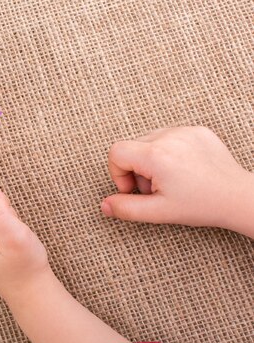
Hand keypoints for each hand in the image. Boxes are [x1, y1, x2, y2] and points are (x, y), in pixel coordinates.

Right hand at [102, 126, 253, 234]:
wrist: (238, 197)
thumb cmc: (202, 205)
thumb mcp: (158, 212)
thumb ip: (126, 208)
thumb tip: (104, 205)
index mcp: (156, 156)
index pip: (116, 152)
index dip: (118, 173)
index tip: (133, 189)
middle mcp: (169, 137)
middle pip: (131, 146)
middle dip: (135, 169)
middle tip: (153, 189)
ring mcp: (184, 131)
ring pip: (148, 140)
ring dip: (150, 160)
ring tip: (168, 180)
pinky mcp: (197, 130)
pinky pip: (168, 136)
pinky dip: (168, 152)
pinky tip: (182, 169)